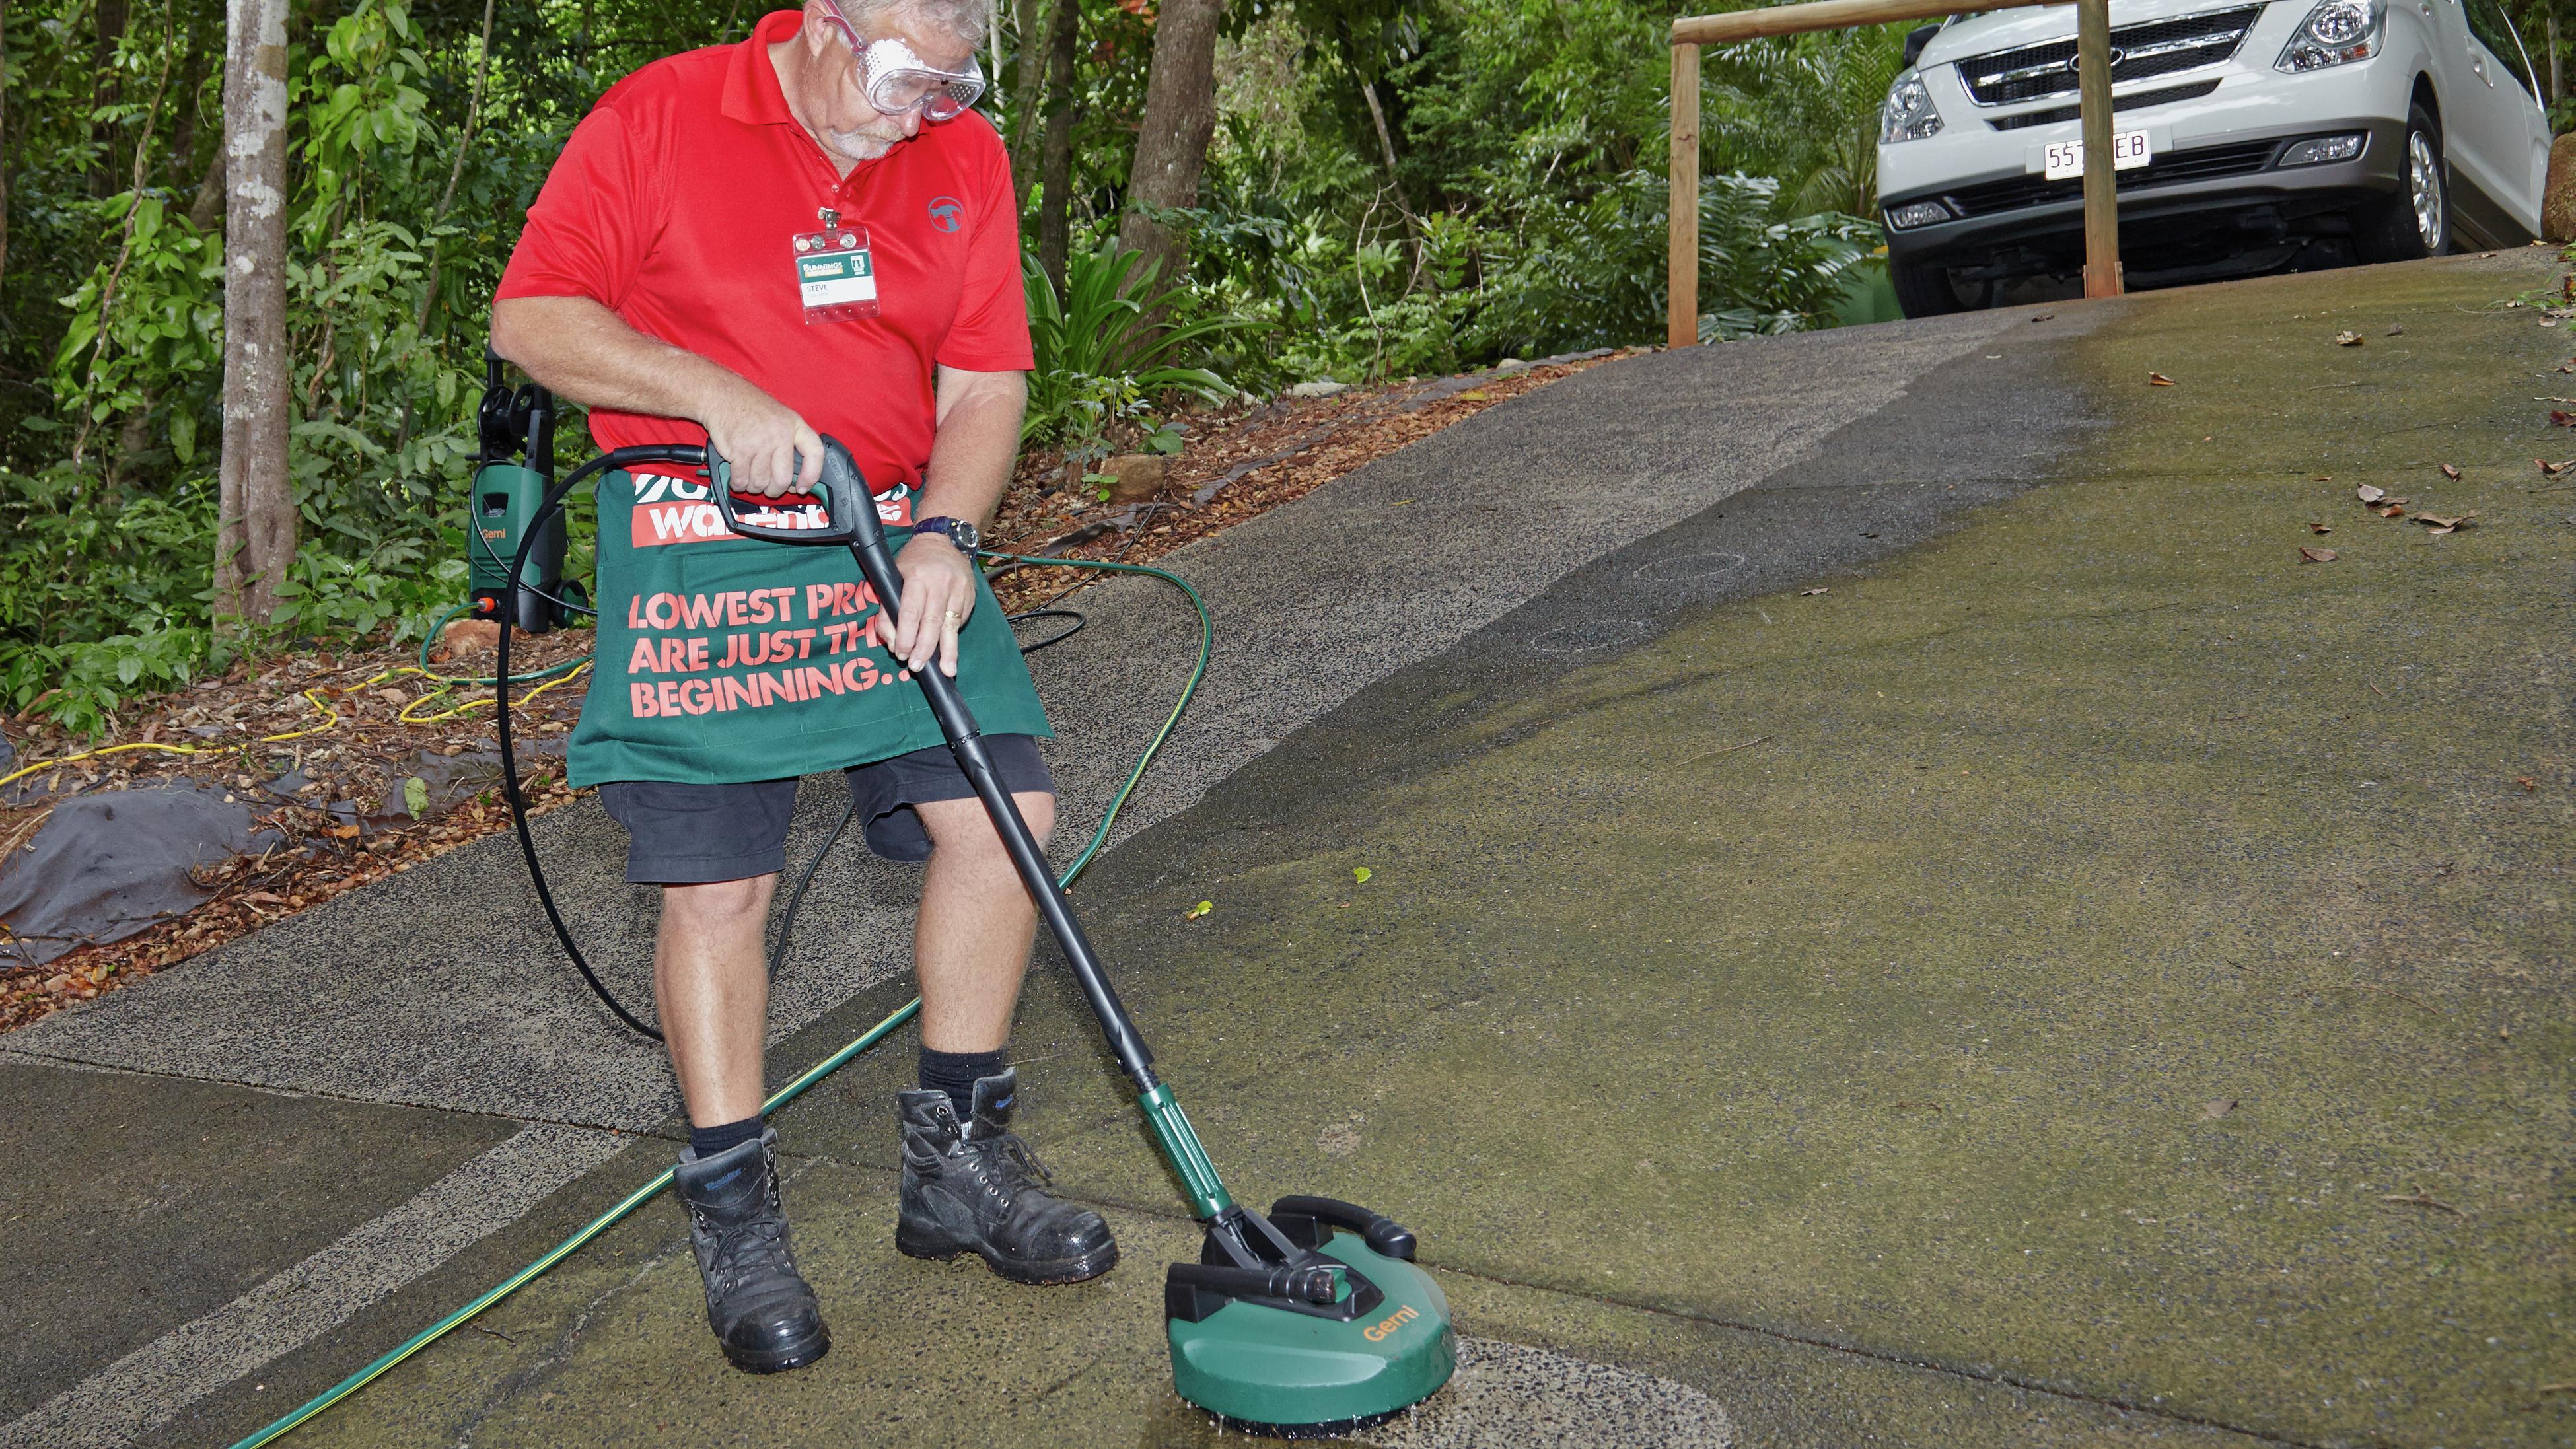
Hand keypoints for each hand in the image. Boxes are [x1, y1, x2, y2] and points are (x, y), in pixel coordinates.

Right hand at [701, 379, 822, 496]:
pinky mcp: (738, 451)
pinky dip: (738, 484)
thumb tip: (794, 479)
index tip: (803, 486)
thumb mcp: (780, 416)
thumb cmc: (750, 408)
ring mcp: (759, 443)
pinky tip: (738, 477)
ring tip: (750, 477)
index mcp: (794, 425)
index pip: (814, 453)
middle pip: (782, 479)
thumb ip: (790, 442)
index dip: (811, 475)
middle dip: (774, 490)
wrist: (721, 395)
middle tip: (768, 487)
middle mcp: (779, 434)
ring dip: (754, 486)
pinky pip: (741, 480)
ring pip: (760, 483)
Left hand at [889, 532, 974, 677]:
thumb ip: (888, 610)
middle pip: (932, 622)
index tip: (902, 654)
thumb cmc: (914, 562)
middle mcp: (940, 583)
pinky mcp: (970, 596)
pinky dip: (952, 637)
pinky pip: (960, 621)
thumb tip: (893, 642)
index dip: (906, 636)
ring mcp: (959, 590)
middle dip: (925, 648)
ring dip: (948, 651)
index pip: (911, 612)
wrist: (944, 541)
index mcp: (917, 577)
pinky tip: (949, 651)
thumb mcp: (894, 578)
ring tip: (947, 671)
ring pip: (951, 625)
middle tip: (918, 666)